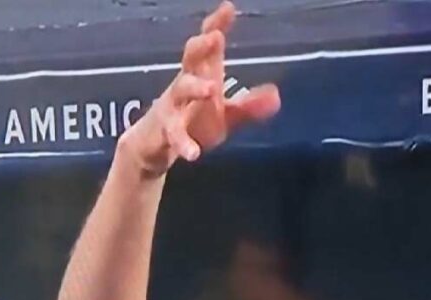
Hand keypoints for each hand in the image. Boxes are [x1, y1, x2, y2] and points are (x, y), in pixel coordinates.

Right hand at [117, 1, 280, 178]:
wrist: (153, 146)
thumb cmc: (192, 121)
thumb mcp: (225, 116)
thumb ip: (249, 107)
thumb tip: (277, 96)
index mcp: (202, 75)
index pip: (209, 46)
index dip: (217, 25)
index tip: (228, 9)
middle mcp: (185, 83)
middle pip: (190, 58)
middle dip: (201, 46)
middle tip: (215, 37)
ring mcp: (172, 106)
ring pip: (179, 90)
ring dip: (194, 87)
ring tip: (210, 88)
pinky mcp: (164, 129)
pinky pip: (173, 134)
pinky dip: (183, 143)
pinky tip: (194, 154)